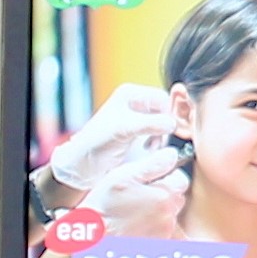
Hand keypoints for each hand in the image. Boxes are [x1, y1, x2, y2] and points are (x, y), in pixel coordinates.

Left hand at [45, 81, 175, 200]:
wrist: (84, 164)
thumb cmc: (96, 143)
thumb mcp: (124, 129)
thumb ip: (150, 123)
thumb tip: (172, 124)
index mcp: (130, 93)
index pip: (163, 98)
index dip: (168, 114)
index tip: (168, 130)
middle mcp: (134, 102)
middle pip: (165, 110)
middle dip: (165, 127)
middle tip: (159, 141)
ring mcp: (137, 117)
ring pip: (164, 123)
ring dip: (162, 136)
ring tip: (151, 147)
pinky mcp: (139, 132)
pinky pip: (159, 134)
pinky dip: (158, 142)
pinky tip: (148, 149)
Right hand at [85, 143, 187, 237]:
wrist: (92, 239)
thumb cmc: (103, 207)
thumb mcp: (122, 176)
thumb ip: (152, 164)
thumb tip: (171, 155)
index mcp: (163, 196)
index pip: (181, 179)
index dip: (166, 175)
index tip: (152, 178)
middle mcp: (168, 216)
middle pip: (177, 197)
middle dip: (164, 192)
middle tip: (140, 193)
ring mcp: (164, 232)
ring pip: (170, 213)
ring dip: (159, 209)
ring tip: (135, 210)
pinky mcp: (158, 244)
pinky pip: (164, 229)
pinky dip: (155, 225)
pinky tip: (137, 223)